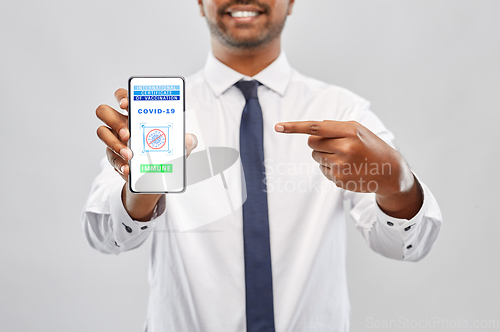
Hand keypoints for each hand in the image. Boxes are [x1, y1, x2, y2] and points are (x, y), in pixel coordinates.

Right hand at [95, 88, 197, 220]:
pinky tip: (128, 169)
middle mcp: (122, 123)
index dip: (122, 97)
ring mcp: (115, 139)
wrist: (157, 177)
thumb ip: (186, 142)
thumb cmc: (167, 153)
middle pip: (104, 111)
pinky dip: (119, 164)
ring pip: (102, 132)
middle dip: (115, 121)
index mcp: (137, 114)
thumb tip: (190, 139)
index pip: (123, 96)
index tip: (127, 105)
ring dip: (115, 144)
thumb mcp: (180, 147)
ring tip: (130, 155)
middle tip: (128, 133)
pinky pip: (110, 157)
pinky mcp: (114, 156)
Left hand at [275, 120, 422, 218]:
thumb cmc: (370, 146)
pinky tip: (347, 168)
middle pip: (312, 142)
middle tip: (336, 146)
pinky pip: (323, 170)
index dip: (294, 127)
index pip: (315, 127)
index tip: (278, 127)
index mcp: (349, 131)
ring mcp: (341, 165)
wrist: (390, 171)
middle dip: (318, 143)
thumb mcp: (358, 130)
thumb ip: (335, 126)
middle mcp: (345, 148)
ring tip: (345, 158)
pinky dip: (330, 168)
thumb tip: (311, 130)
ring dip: (324, 156)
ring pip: (315, 157)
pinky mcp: (339, 180)